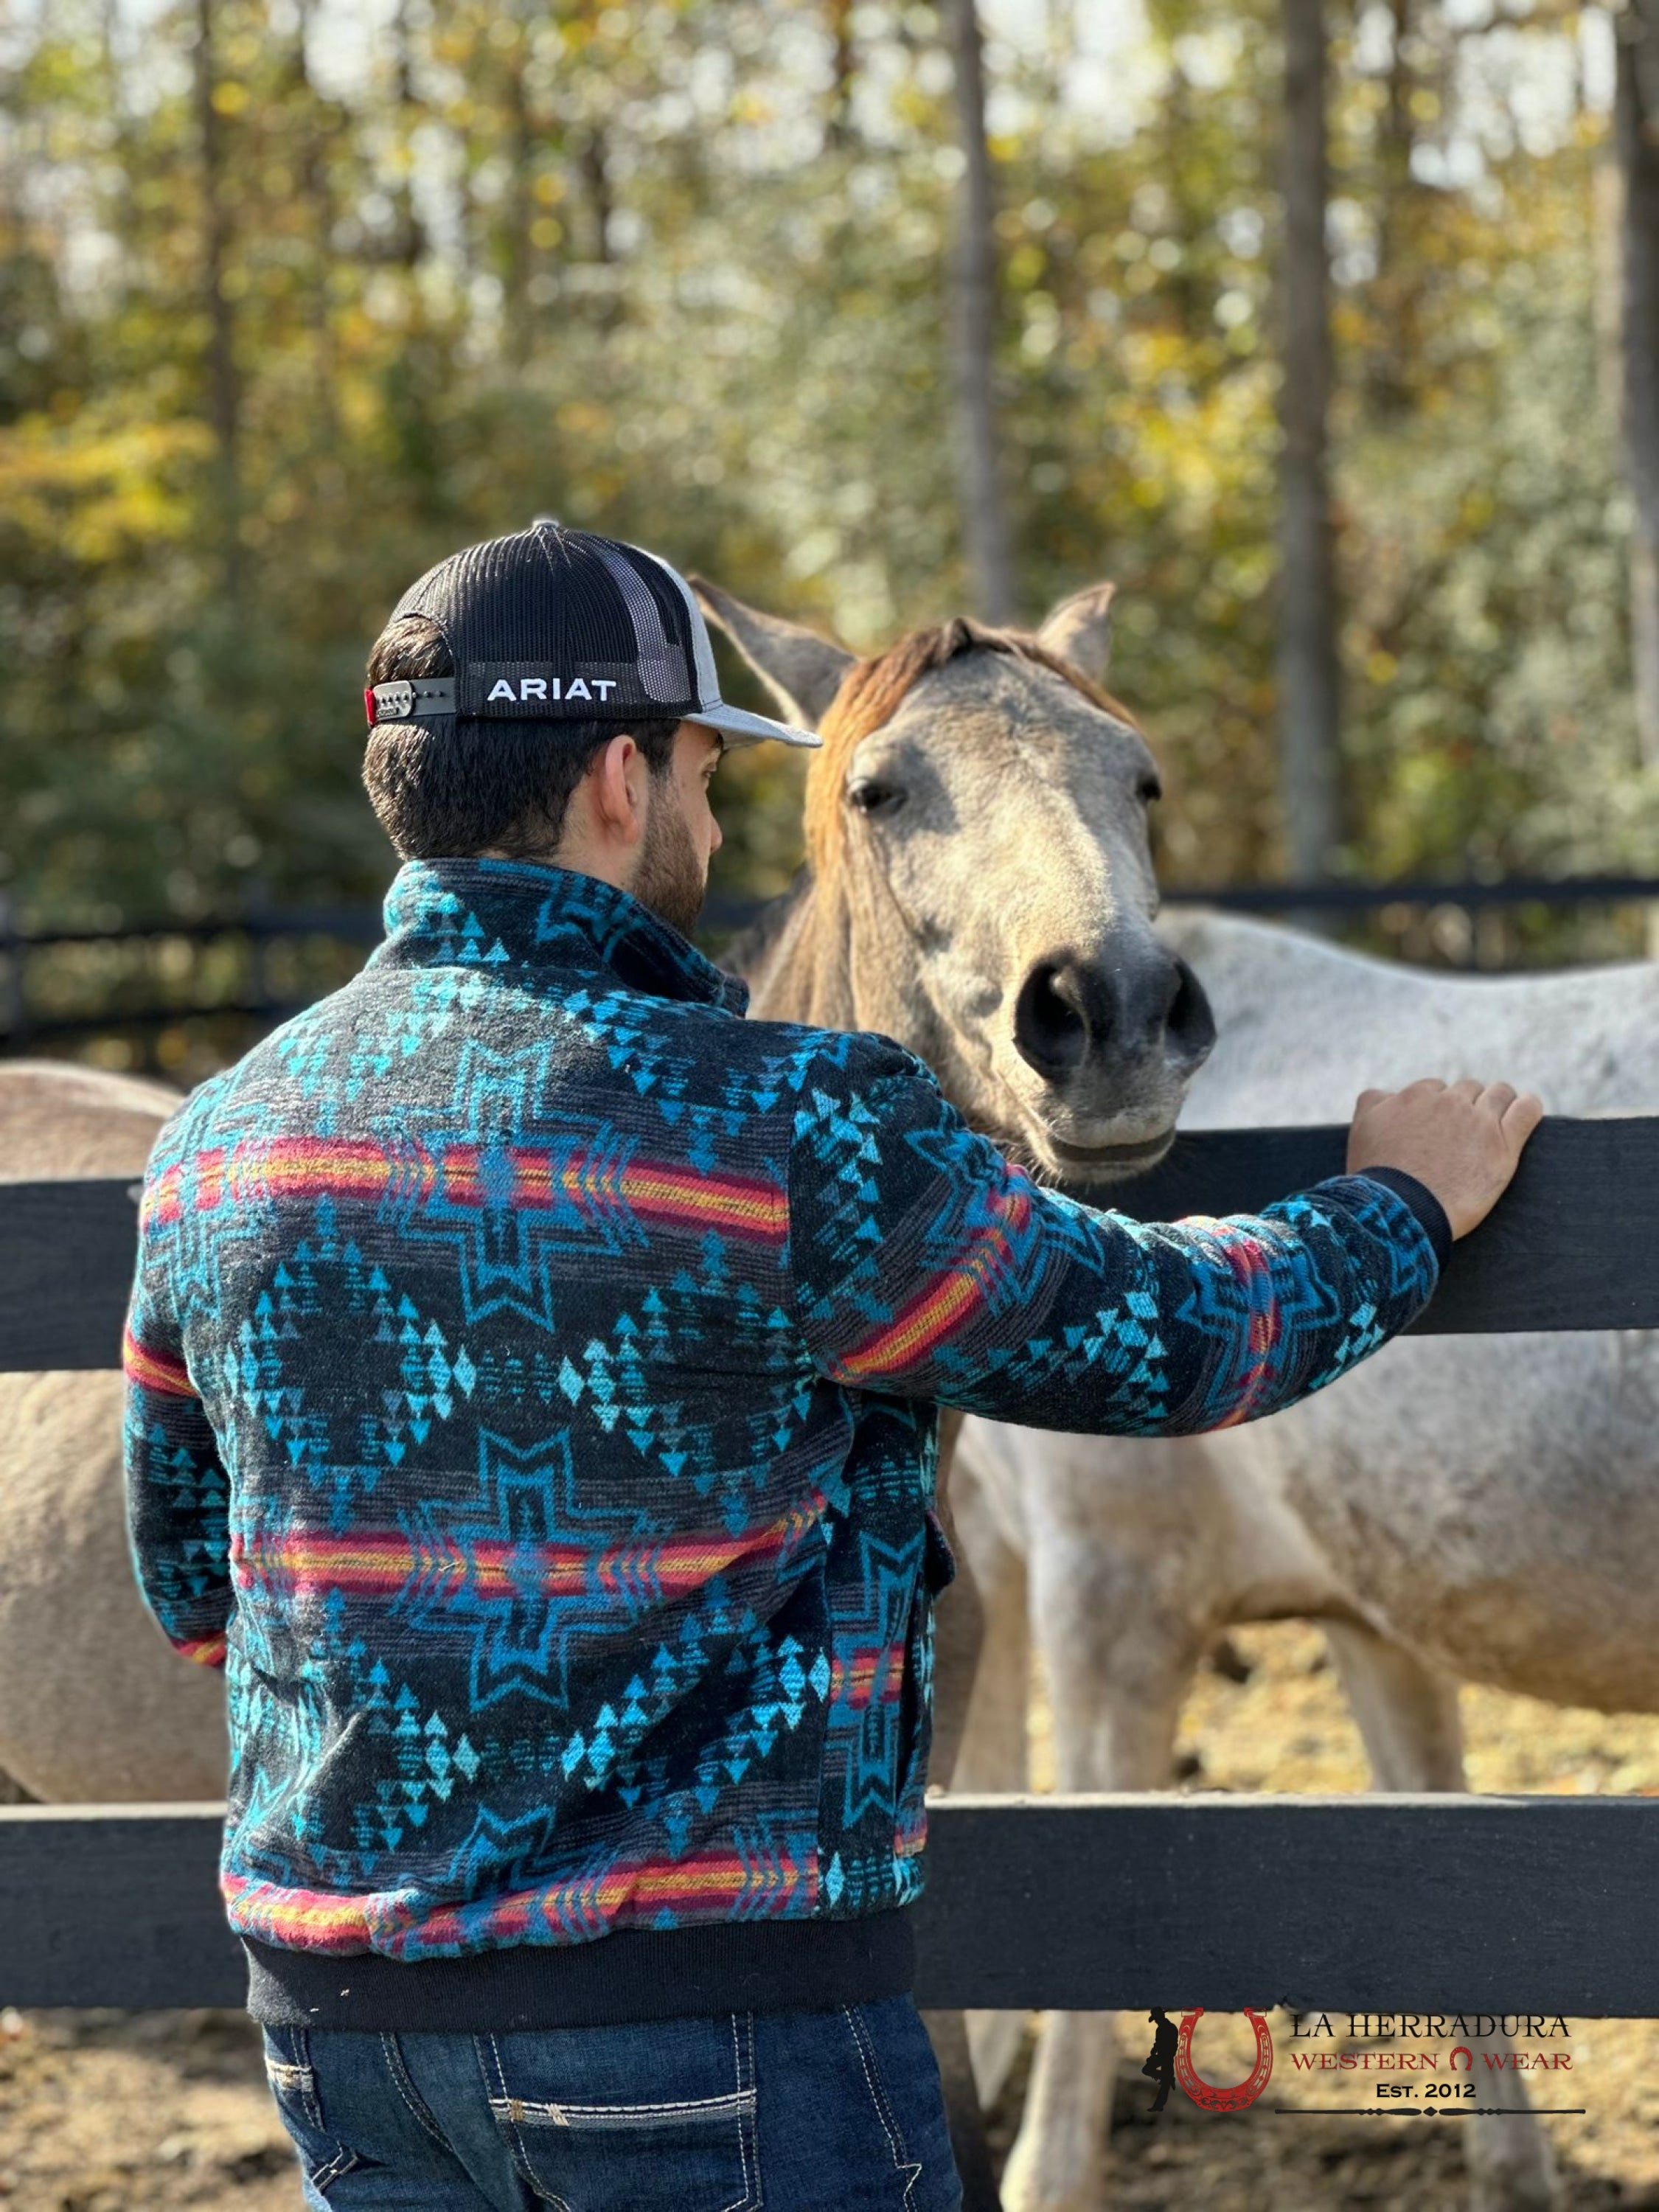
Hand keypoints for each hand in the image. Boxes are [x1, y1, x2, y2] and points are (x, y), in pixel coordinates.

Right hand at [1347, 1077, 1544, 1240]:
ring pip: (1498, 1094)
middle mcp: (1448, 1102)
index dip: (1437, 1109)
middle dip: (1467, 1106)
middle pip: (1467, 1090)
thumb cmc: (1378, 1178)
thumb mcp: (1362, 1130)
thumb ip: (1374, 1103)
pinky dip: (1528, 1107)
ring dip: (1498, 1103)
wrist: (1401, 1210)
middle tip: (1465, 1133)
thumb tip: (1387, 1094)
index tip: (1438, 1129)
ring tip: (1498, 1121)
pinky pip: (1527, 1111)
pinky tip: (1526, 1110)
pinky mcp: (1503, 1145)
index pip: (1435, 1090)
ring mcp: (1477, 1122)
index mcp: (1414, 1097)